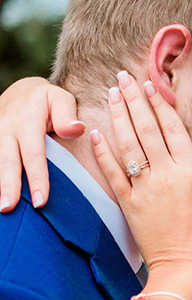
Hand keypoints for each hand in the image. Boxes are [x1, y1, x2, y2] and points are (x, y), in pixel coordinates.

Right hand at [0, 77, 83, 211]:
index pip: (34, 154)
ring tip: (3, 208)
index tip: (41, 201)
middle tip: (9, 208)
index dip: (37, 178)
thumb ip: (67, 115)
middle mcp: (7, 129)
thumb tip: (77, 129)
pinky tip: (0, 194)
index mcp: (27, 121)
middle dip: (9, 186)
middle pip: (8, 161)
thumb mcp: (61, 98)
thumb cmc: (46, 100)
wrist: (21, 91)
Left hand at [92, 74, 191, 299]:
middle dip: (134, 100)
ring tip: (110, 93)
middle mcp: (165, 176)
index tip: (151, 83)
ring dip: (117, 116)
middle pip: (146, 129)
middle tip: (123, 76)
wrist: (184, 273)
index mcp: (191, 173)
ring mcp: (144, 189)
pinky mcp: (129, 205)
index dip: (160, 104)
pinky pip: (113, 173)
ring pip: (127, 145)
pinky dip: (103, 152)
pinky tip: (96, 133)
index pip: (172, 129)